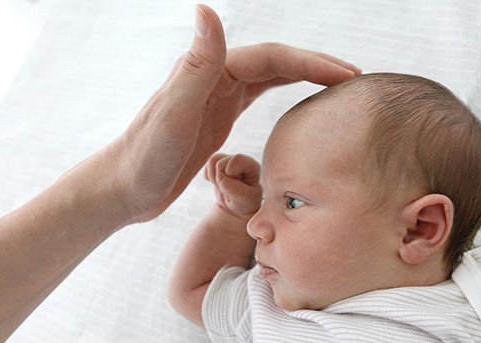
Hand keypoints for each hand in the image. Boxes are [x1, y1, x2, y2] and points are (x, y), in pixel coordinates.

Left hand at [100, 4, 359, 224]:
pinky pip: (261, 95)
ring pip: (272, 76)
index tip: (348, 75)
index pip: (273, 58)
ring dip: (305, 76)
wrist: (125, 188)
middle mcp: (216, 77)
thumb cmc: (146, 155)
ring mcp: (218, 96)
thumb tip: (207, 10)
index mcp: (211, 71)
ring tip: (338, 85)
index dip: (312, 63)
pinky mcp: (219, 116)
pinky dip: (287, 92)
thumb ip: (196, 64)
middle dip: (317, 66)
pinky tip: (301, 102)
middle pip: (278, 62)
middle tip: (355, 78)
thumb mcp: (174, 112)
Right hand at [204, 153, 261, 216]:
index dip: (231, 173)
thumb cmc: (245, 201)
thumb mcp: (245, 198)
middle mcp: (241, 159)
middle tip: (228, 190)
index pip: (237, 159)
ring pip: (213, 161)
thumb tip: (219, 176)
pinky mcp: (218, 163)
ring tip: (223, 187)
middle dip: (220, 180)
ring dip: (213, 178)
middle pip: (221, 162)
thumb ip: (235, 188)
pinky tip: (217, 183)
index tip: (237, 186)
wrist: (238, 205)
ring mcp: (229, 160)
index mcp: (253, 165)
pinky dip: (208, 176)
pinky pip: (207, 164)